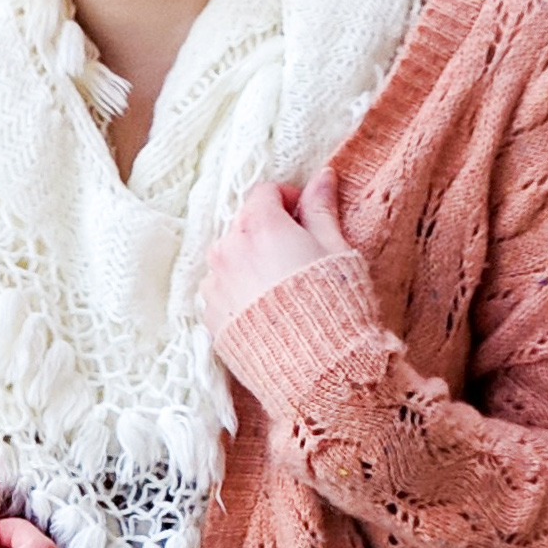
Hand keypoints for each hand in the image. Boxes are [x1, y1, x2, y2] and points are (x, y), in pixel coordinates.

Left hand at [201, 155, 354, 340]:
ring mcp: (214, 285)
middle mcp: (227, 251)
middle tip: (299, 254)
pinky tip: (267, 310)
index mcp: (259, 227)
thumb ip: (321, 210)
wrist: (317, 372)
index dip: (289, 200)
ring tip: (282, 286)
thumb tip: (323, 176)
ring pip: (230, 257)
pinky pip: (222, 290)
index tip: (306, 217)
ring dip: (252, 260)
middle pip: (244, 224)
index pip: (265, 193)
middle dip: (270, 230)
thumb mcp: (336, 251)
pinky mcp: (210, 317)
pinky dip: (240, 290)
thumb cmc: (334, 307)